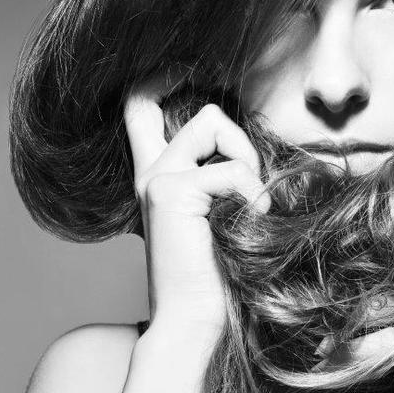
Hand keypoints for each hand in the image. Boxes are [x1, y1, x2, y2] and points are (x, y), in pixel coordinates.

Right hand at [124, 78, 269, 340]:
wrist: (193, 321)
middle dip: (227, 129)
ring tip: (252, 206)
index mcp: (156, 177)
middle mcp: (150, 172)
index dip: (158, 78)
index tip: (186, 71)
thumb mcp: (218, 219)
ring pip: (212, 123)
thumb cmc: (216, 276)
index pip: (139, 107)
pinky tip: (252, 224)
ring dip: (245, 161)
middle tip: (248, 180)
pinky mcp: (172, 191)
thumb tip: (254, 151)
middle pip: (181, 104)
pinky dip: (253, 195)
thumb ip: (222, 181)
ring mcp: (157, 179)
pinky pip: (232, 170)